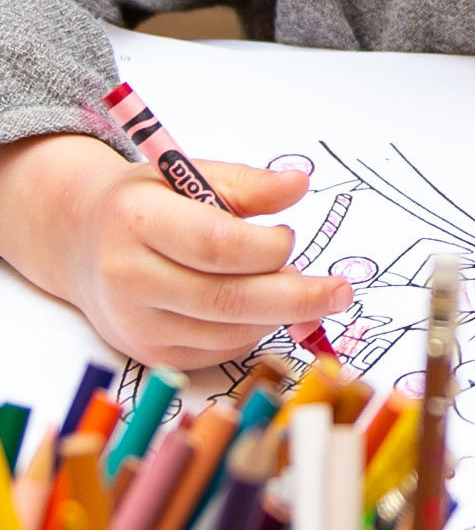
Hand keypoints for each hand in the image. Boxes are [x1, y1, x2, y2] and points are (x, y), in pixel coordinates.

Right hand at [0, 134, 351, 369]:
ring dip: (277, 313)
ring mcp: (137, 323)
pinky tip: (256, 306)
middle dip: (297, 298)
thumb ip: (247, 184)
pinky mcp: (149, 354)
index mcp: (137, 220)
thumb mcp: (189, 175)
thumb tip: (298, 185)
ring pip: (231, 330)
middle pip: (229, 299)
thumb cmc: (146, 203)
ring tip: (294, 288)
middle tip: (340, 291)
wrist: (80, 243)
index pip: (217, 245)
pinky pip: (220, 350)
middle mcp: (130, 278)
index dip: (268, 248)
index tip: (292, 239)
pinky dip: (252, 330)